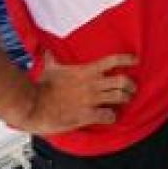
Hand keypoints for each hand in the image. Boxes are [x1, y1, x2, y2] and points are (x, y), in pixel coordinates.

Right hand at [15, 52, 137, 134]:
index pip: (112, 61)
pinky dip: (112, 117)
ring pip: (120, 97)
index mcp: (85, 71)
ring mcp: (91, 100)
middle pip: (122, 80)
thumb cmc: (40, 87)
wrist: (32, 105)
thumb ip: (52, 59)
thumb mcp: (49, 68)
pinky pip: (108, 116)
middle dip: (130, 85)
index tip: (135, 60)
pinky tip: (110, 117)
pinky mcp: (87, 115)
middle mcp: (92, 84)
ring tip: (124, 101)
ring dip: (125, 100)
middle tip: (131, 88)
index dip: (127, 59)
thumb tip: (47, 51)